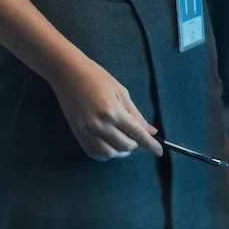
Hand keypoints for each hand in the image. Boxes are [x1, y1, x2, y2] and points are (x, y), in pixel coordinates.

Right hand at [49, 58, 163, 161]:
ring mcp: (87, 131)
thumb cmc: (96, 77)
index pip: (137, 134)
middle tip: (135, 136)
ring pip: (109, 153)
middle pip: (125, 146)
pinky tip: (109, 147)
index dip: (151, 144)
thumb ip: (135, 114)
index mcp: (114, 111)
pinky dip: (104, 155)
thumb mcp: (120, 91)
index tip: (159, 151)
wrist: (68, 73)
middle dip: (135, 144)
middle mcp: (101, 124)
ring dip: (120, 152)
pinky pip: (93, 153)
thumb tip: (150, 131)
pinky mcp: (77, 133)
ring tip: (122, 143)